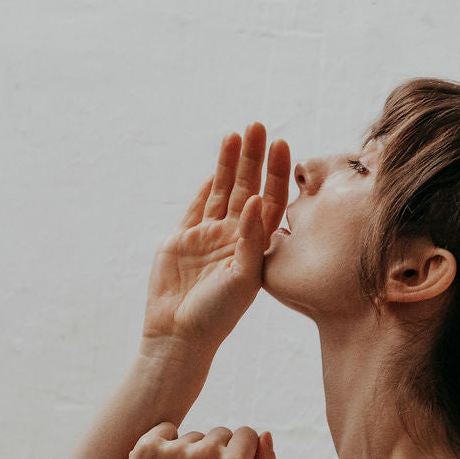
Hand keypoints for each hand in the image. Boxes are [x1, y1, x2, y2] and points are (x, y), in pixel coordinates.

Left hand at [108, 422, 280, 458]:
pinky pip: (167, 430)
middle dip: (216, 452)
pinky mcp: (148, 445)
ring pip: (194, 435)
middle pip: (221, 433)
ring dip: (191, 452)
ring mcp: (175, 448)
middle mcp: (205, 453)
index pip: (248, 434)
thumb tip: (266, 433)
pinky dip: (166, 444)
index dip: (241, 452)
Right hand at [141, 122, 290, 354]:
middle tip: (258, 125)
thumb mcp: (242, 277)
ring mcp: (208, 238)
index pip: (270, 202)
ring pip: (222, 192)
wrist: (178, 333)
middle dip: (253, 158)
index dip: (276, 174)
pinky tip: (217, 168)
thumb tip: (257, 201)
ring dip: (230, 164)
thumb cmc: (217, 314)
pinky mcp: (183, 240)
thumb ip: (250, 239)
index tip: (281, 146)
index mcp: (255, 248)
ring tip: (236, 135)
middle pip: (248, 189)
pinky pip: (198, 207)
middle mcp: (234, 239)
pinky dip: (207, 188)